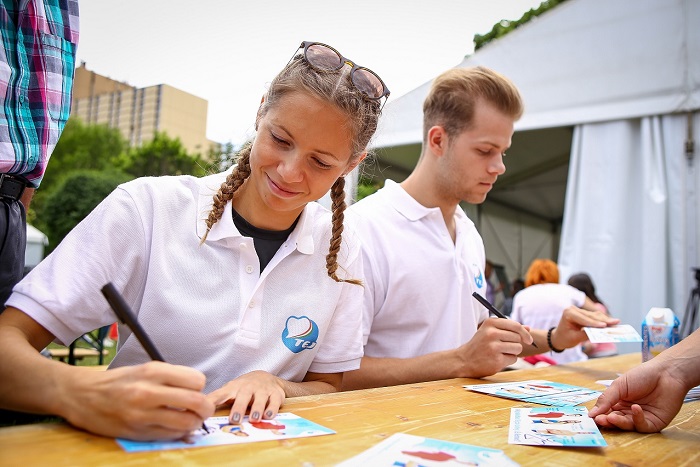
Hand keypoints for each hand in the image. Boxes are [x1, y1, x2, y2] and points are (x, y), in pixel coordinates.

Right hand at [62, 362, 213, 440]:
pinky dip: (178, 432)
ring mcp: (142, 414)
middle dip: (206, 407)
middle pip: (197, 402)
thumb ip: (171, 377)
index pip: (196, 380)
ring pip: (187, 422)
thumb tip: (198, 390)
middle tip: (203, 408)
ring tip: (190, 419)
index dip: (200, 386)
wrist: (82, 395)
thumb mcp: (145, 368)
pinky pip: (170, 435)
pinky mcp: (137, 432)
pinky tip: (173, 426)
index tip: (194, 389)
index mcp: (153, 371)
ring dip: (194, 423)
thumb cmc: (118, 381)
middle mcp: (148, 392)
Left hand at [207, 370, 285, 424]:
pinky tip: (269, 416)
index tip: (204, 410)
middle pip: (242, 396)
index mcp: (232, 388)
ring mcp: (262, 390)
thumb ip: (216, 401)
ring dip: (257, 409)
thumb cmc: (243, 389)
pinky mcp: (275, 394)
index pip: (220, 394)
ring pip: (260, 399)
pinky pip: (275, 401)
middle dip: (238, 408)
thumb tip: (195, 413)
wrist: (266, 377)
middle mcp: (247, 388)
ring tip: (254, 419)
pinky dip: (272, 408)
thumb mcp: (229, 392)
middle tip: (234, 420)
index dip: (212, 401)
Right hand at [454, 317, 532, 377]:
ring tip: (500, 352)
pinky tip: (497, 359)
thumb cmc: (480, 344)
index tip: (528, 339)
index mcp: (490, 322)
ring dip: (512, 352)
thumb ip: (509, 329)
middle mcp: (491, 333)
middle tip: (504, 346)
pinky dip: (508, 360)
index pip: (515, 325)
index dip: (525, 333)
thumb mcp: (491, 331)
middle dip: (515, 343)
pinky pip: (513, 359)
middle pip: (518, 337)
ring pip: (517, 348)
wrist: (465, 360)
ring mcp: (493, 347)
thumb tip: (529, 328)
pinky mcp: (496, 360)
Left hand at [551, 306, 619, 349]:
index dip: (595, 323)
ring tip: (616, 322)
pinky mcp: (585, 314)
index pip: (583, 319)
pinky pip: (595, 317)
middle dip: (604, 320)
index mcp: (568, 313)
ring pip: (595, 315)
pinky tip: (612, 322)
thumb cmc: (565, 338)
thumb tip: (599, 332)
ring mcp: (579, 310)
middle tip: (616, 322)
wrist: (559, 337)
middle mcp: (573, 309)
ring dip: (606, 319)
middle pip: (591, 315)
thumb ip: (585, 335)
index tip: (605, 325)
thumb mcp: (574, 338)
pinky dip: (604, 320)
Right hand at [588, 361, 685, 431]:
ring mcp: (641, 419)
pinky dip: (637, 419)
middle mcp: (628, 413)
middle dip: (607, 421)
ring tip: (612, 417)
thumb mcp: (619, 386)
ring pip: (627, 426)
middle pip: (615, 422)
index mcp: (618, 403)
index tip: (591, 418)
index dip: (599, 416)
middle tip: (600, 420)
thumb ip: (606, 400)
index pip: (606, 413)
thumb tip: (590, 414)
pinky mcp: (654, 423)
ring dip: (619, 422)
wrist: (666, 373)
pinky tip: (635, 408)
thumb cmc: (642, 376)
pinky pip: (642, 426)